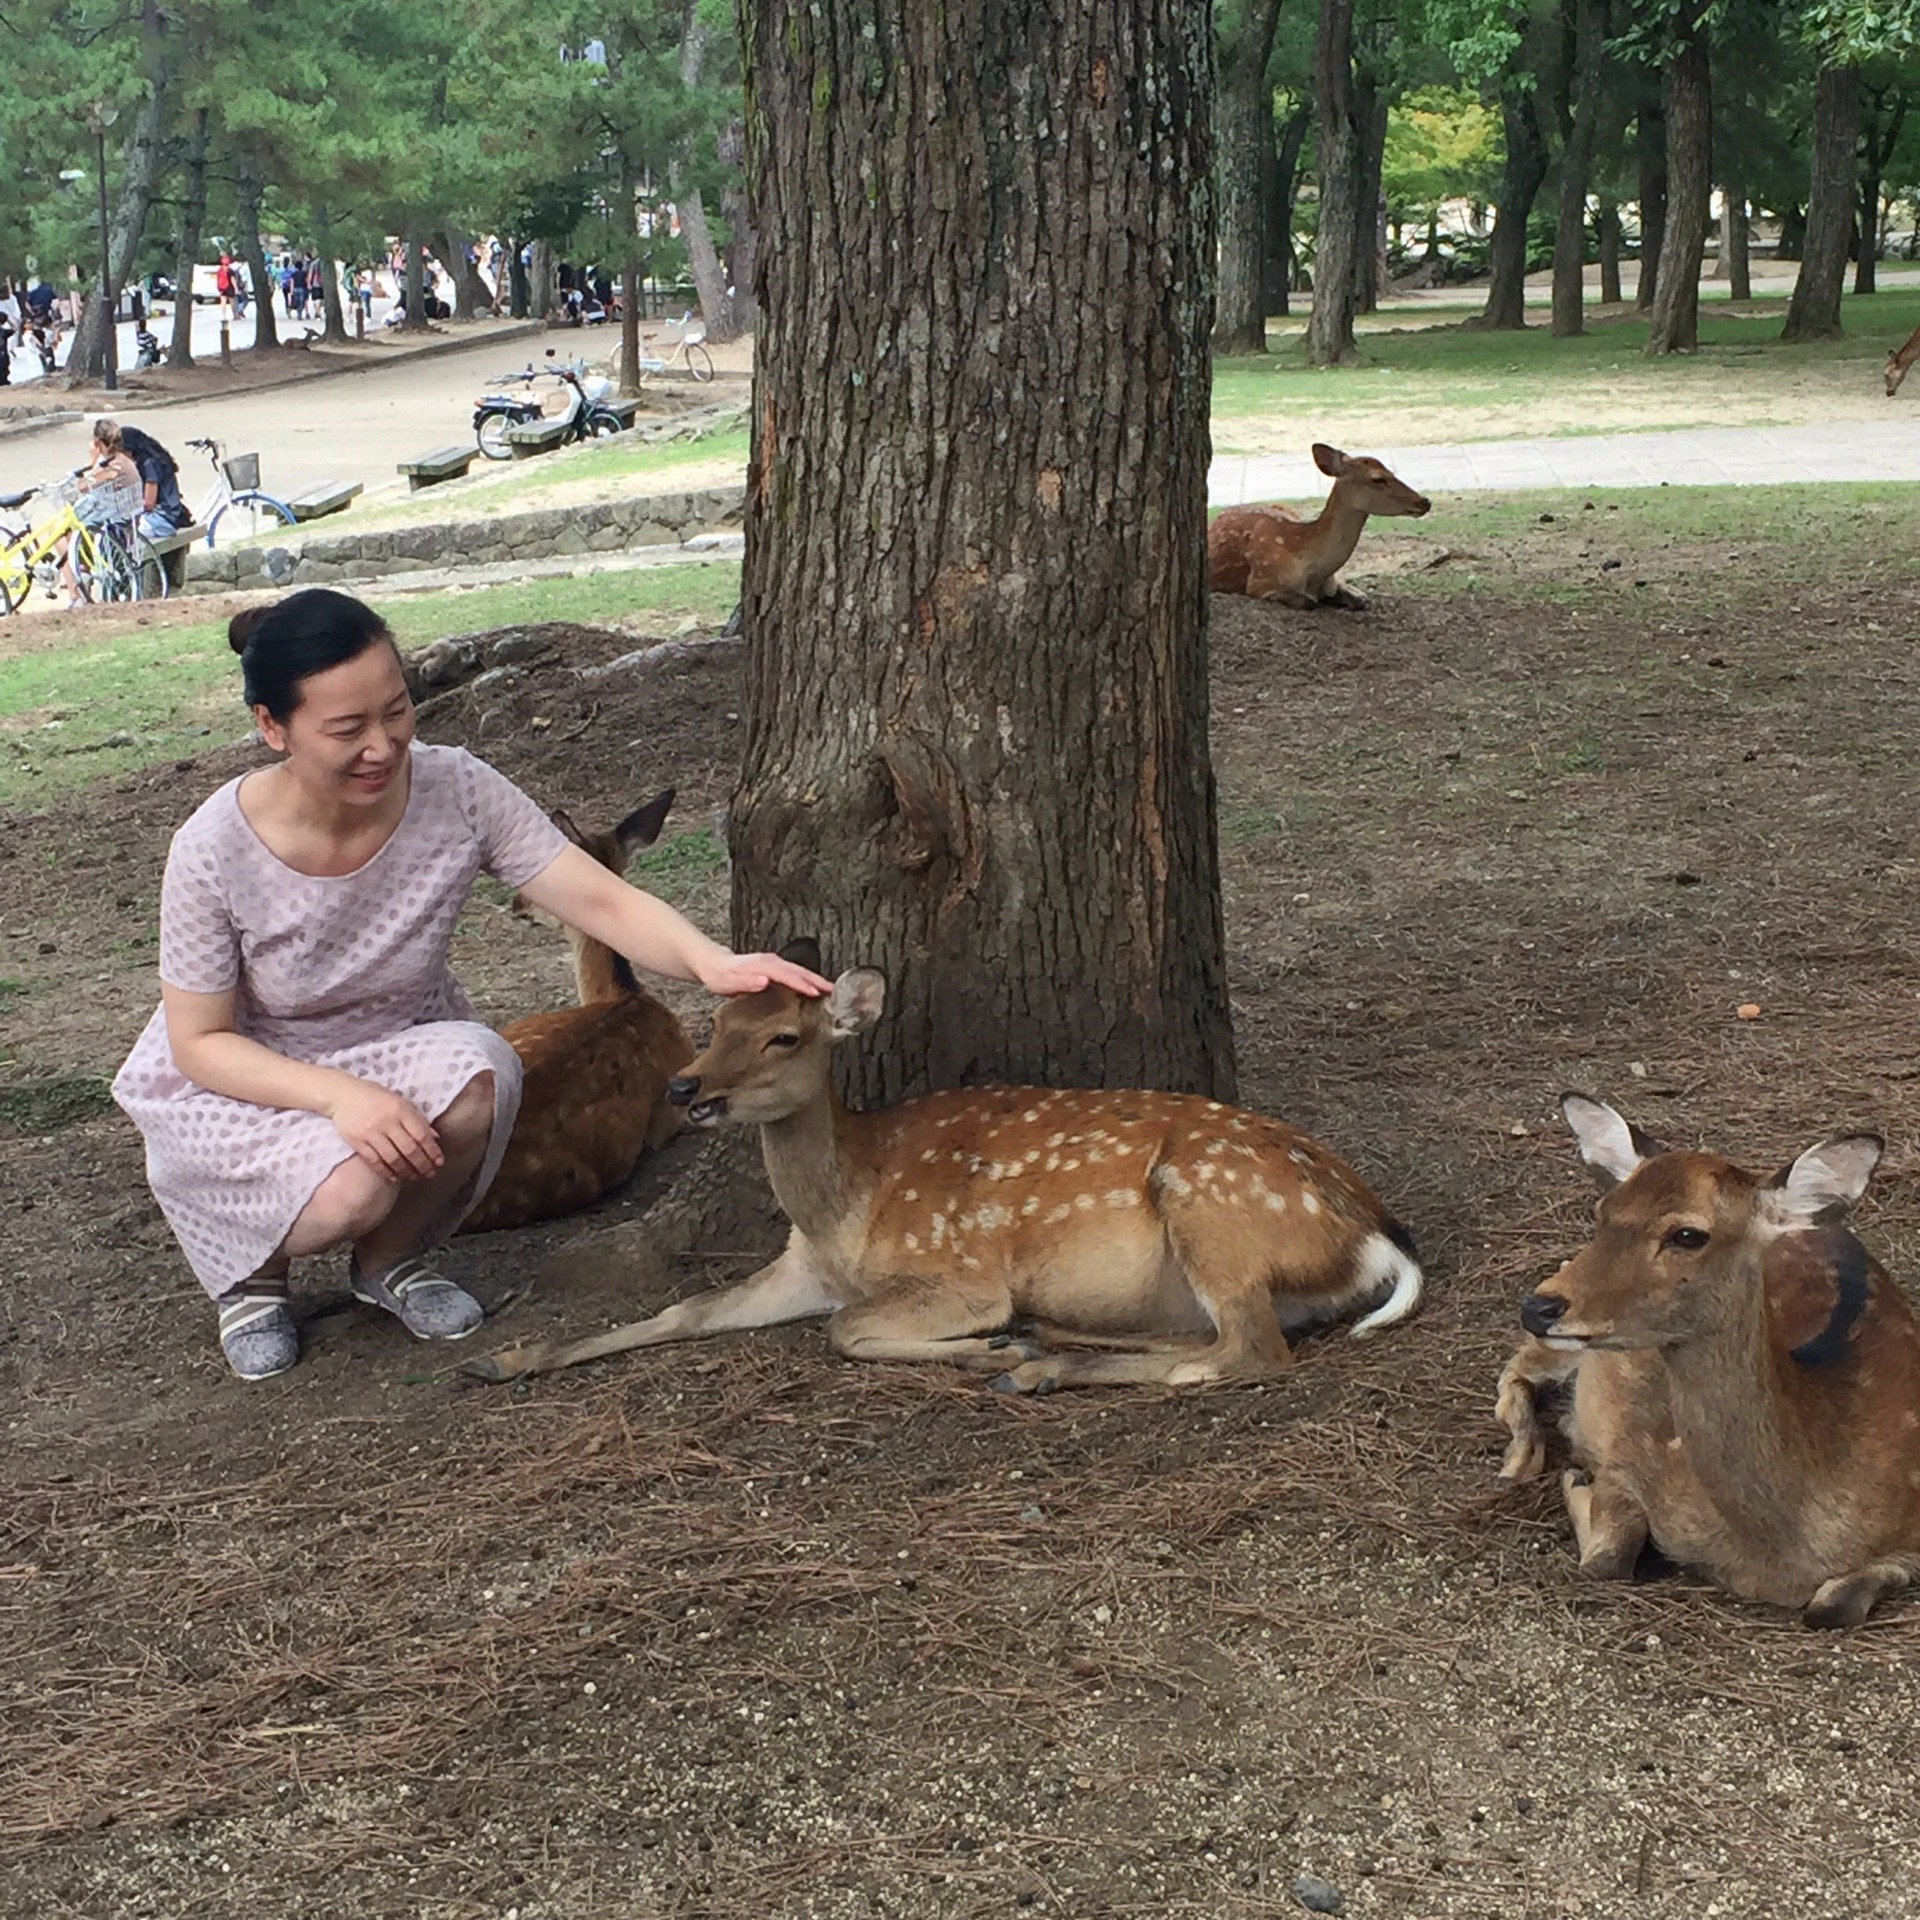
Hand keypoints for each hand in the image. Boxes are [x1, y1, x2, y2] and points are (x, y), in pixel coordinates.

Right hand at [324, 1079, 444, 1181]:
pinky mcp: (356, 1141)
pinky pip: (374, 1161)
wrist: (342, 1094)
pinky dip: (386, 1172)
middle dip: (422, 1165)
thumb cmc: (376, 1097)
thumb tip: (435, 1138)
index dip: (432, 1151)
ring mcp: (370, 1132)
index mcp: (400, 1109)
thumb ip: (417, 1119)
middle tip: (430, 1174)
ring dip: (406, 1171)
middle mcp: (386, 1121)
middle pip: (409, 1149)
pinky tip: (395, 1177)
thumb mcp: (400, 1101)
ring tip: (414, 1177)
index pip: (421, 1135)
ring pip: (393, 1158)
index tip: (439, 1162)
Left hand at [697, 949, 833, 997]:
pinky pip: (794, 972)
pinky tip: (812, 986)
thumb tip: (765, 981)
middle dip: (817, 980)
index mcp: (763, 966)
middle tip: (834, 991)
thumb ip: (746, 983)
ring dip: (815, 979)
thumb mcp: (728, 983)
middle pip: (799, 971)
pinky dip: (806, 978)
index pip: (787, 976)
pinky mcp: (773, 966)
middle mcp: (771, 962)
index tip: (816, 993)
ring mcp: (773, 963)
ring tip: (829, 990)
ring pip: (799, 971)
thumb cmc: (720, 976)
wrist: (712, 963)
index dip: (802, 984)